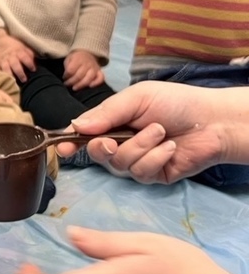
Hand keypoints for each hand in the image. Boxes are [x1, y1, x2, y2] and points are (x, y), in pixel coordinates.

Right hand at [0, 32, 34, 83]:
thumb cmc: (12, 45)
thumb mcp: (22, 46)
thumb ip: (29, 54)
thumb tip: (34, 64)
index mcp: (18, 52)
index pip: (25, 57)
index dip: (29, 63)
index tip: (33, 70)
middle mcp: (11, 57)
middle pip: (15, 65)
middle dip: (20, 73)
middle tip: (24, 80)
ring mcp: (2, 60)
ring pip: (6, 68)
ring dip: (9, 75)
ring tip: (12, 81)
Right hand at [55, 81, 228, 183]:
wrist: (211, 121)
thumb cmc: (175, 102)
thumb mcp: (137, 98)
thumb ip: (106, 113)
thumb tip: (76, 125)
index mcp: (113, 121)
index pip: (85, 134)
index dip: (70, 142)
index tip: (61, 148)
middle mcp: (121, 142)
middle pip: (97, 153)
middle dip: (103, 147)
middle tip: (112, 140)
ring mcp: (136, 161)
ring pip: (120, 164)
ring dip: (140, 146)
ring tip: (161, 132)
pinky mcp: (152, 175)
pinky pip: (141, 172)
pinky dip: (155, 157)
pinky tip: (170, 147)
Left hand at [63, 50, 104, 90]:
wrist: (87, 53)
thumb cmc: (76, 58)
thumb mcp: (69, 59)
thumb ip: (67, 66)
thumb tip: (66, 76)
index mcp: (78, 58)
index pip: (71, 69)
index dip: (66, 75)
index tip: (64, 78)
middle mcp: (87, 63)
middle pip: (79, 75)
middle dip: (71, 81)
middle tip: (67, 84)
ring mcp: (94, 68)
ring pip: (89, 78)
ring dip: (81, 85)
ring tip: (74, 88)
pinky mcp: (100, 72)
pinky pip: (100, 78)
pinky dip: (96, 83)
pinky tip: (90, 86)